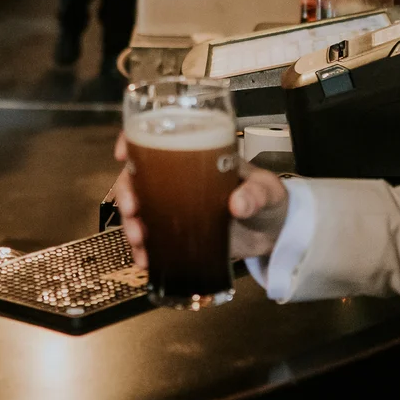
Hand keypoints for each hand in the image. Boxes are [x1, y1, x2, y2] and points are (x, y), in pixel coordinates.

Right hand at [111, 135, 291, 269]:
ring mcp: (176, 206)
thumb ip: (255, 194)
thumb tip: (237, 204)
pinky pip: (152, 237)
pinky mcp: (179, 232)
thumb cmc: (269, 198)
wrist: (276, 232)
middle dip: (127, 192)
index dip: (134, 140)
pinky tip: (144, 260)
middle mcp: (179, 178)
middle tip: (133, 210)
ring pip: (139, 208)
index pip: (159, 138)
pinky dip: (143, 249)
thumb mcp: (267, 190)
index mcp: (198, 155)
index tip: (124, 154)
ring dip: (130, 224)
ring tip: (139, 241)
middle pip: (138, 176)